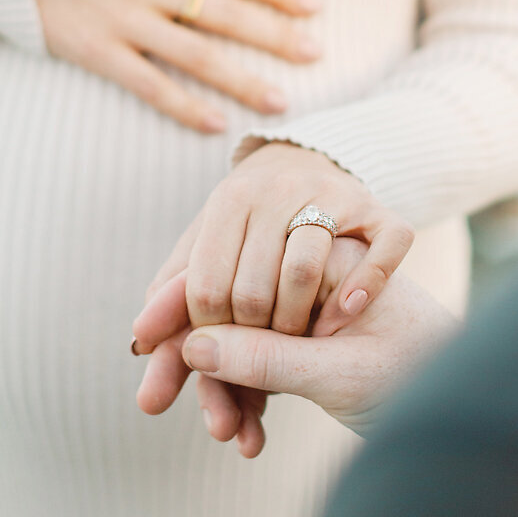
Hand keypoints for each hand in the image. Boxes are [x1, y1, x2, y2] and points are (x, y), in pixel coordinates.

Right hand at [24, 0, 322, 131]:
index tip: (313, 5)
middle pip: (224, 14)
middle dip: (274, 35)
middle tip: (316, 54)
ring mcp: (124, 22)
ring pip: (195, 55)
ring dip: (240, 80)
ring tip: (280, 102)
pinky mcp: (98, 53)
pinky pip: (147, 84)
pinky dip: (182, 106)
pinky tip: (214, 123)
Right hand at [133, 240, 457, 448]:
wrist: (479, 410)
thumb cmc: (424, 377)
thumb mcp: (340, 374)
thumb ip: (267, 359)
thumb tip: (193, 349)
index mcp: (323, 257)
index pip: (236, 270)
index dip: (182, 307)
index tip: (141, 340)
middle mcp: (313, 276)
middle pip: (229, 306)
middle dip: (194, 359)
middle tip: (150, 402)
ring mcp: (313, 309)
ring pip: (242, 340)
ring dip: (225, 388)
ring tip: (228, 437)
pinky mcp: (315, 342)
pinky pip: (263, 362)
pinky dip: (251, 396)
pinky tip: (249, 436)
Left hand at [145, 142, 415, 337]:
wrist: (310, 162)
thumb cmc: (248, 225)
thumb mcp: (207, 248)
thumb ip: (172, 298)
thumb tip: (138, 346)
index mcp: (227, 199)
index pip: (203, 290)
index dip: (207, 335)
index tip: (220, 349)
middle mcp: (276, 190)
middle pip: (251, 290)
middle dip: (252, 339)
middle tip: (259, 354)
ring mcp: (332, 196)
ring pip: (303, 272)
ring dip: (297, 323)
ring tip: (297, 341)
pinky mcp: (379, 212)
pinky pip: (379, 251)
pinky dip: (364, 286)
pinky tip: (346, 313)